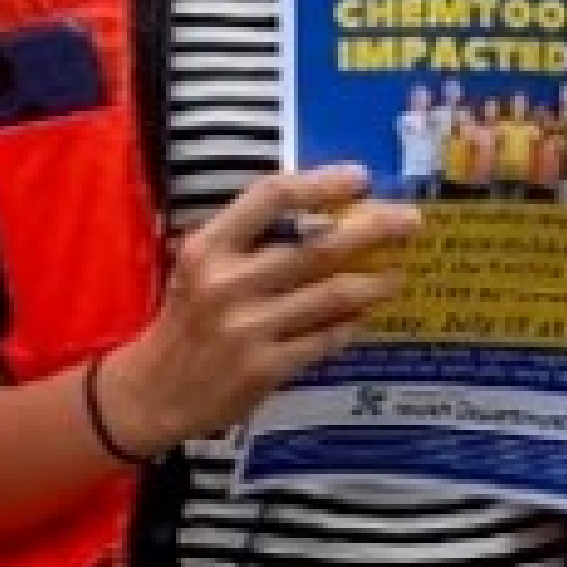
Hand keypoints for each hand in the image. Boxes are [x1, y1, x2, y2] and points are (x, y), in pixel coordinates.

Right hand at [103, 165, 417, 448]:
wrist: (154, 389)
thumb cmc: (187, 317)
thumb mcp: (201, 266)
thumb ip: (250, 240)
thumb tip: (327, 214)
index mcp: (209, 248)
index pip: (271, 197)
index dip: (321, 183)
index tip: (360, 177)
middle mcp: (227, 283)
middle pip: (317, 246)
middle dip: (374, 230)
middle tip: (411, 222)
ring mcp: (248, 328)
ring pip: (332, 296)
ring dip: (374, 283)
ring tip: (396, 276)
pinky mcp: (264, 368)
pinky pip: (325, 339)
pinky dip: (350, 325)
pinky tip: (361, 317)